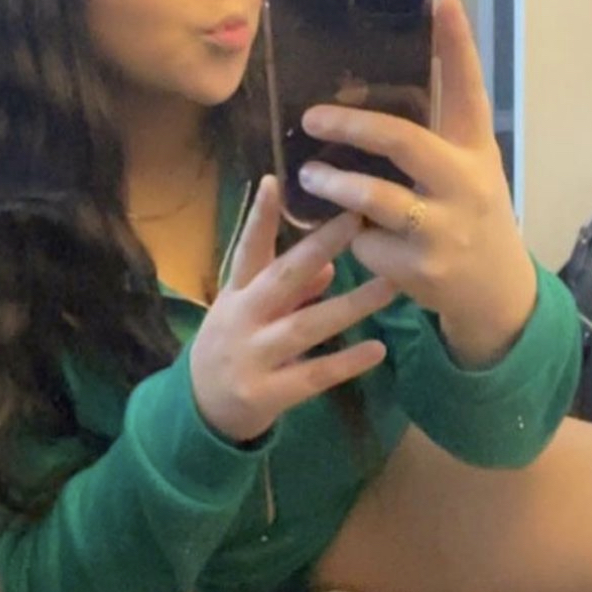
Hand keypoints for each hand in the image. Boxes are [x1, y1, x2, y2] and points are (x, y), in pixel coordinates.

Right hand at [189, 177, 393, 442]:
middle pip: (283, 278)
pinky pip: (313, 375)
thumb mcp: (247, 312)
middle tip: (356, 218)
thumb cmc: (231, 348)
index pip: (247, 249)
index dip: (260, 217)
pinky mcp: (266, 393)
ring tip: (390, 285)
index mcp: (236, 294)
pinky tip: (378, 350)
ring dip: (351, 305)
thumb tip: (328, 264)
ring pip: (307, 326)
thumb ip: (288, 290)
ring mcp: (252, 356)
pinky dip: (346, 363)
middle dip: (319, 247)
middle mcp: (241, 319)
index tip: (275, 180)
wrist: (201, 412)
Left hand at [296, 0, 536, 367]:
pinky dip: (354, 238)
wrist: (494, 291)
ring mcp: (442, 229)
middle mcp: (464, 185)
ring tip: (310, 175)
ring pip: (376, 199)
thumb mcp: (468, 165)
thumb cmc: (470, 212)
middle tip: (313, 118)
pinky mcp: (419, 270)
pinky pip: (366, 245)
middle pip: (405, 143)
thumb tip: (394, 64)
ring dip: (336, 186)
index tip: (443, 4)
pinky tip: (356, 236)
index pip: (469, 90)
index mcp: (475, 151)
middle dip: (353, 127)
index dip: (457, 47)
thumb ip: (438, 125)